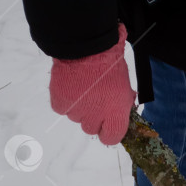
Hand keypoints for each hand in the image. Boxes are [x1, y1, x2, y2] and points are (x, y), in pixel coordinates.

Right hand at [49, 24, 135, 144]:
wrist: (86, 47)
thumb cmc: (110, 65)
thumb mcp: (125, 86)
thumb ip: (122, 105)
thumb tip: (121, 113)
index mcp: (115, 114)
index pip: (111, 138)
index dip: (109, 132)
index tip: (108, 124)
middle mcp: (95, 117)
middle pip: (91, 129)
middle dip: (93, 117)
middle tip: (94, 99)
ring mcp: (76, 111)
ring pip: (76, 118)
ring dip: (79, 108)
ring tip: (82, 87)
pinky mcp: (60, 103)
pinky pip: (63, 108)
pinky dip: (66, 101)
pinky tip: (70, 87)